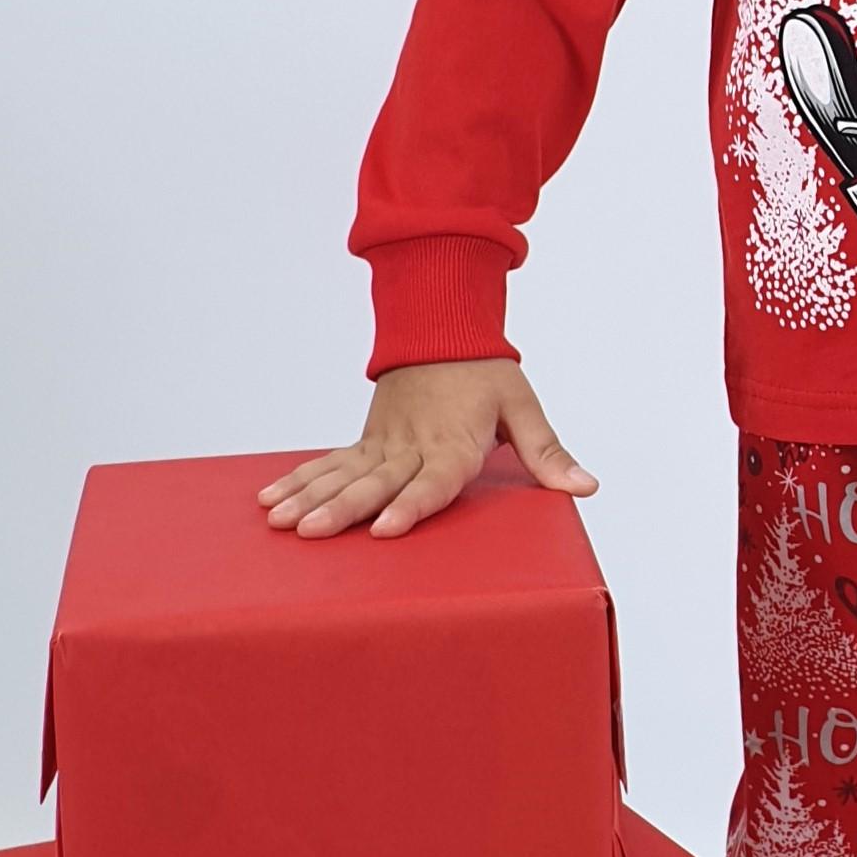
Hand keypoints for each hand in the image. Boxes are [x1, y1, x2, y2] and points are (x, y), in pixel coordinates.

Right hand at [256, 361, 594, 540]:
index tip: (385, 529)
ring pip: (341, 473)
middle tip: (311, 531)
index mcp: (453, 444)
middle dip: (341, 508)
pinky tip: (271, 501)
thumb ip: (548, 453)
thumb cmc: (485, 370)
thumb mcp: (523, 406)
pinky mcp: (366, 439)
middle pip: (374, 483)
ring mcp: (383, 443)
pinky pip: (328, 462)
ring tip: (282, 522)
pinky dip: (298, 479)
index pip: (432, 482)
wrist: (441, 325)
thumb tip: (585, 486)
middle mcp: (412, 446)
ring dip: (309, 496)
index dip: (410, 506)